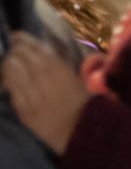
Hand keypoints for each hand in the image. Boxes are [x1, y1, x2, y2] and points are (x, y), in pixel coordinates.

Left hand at [2, 31, 89, 153]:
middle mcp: (45, 80)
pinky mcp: (25, 111)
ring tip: (11, 65)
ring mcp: (33, 96)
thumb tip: (46, 48)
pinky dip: (9, 84)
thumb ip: (62, 63)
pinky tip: (10, 81)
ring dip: (8, 66)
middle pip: (19, 57)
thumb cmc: (84, 103)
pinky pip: (11, 92)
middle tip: (14, 51)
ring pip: (11, 72)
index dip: (22, 40)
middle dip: (14, 52)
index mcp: (61, 69)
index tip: (16, 36)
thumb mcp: (78, 77)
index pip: (35, 48)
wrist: (81, 132)